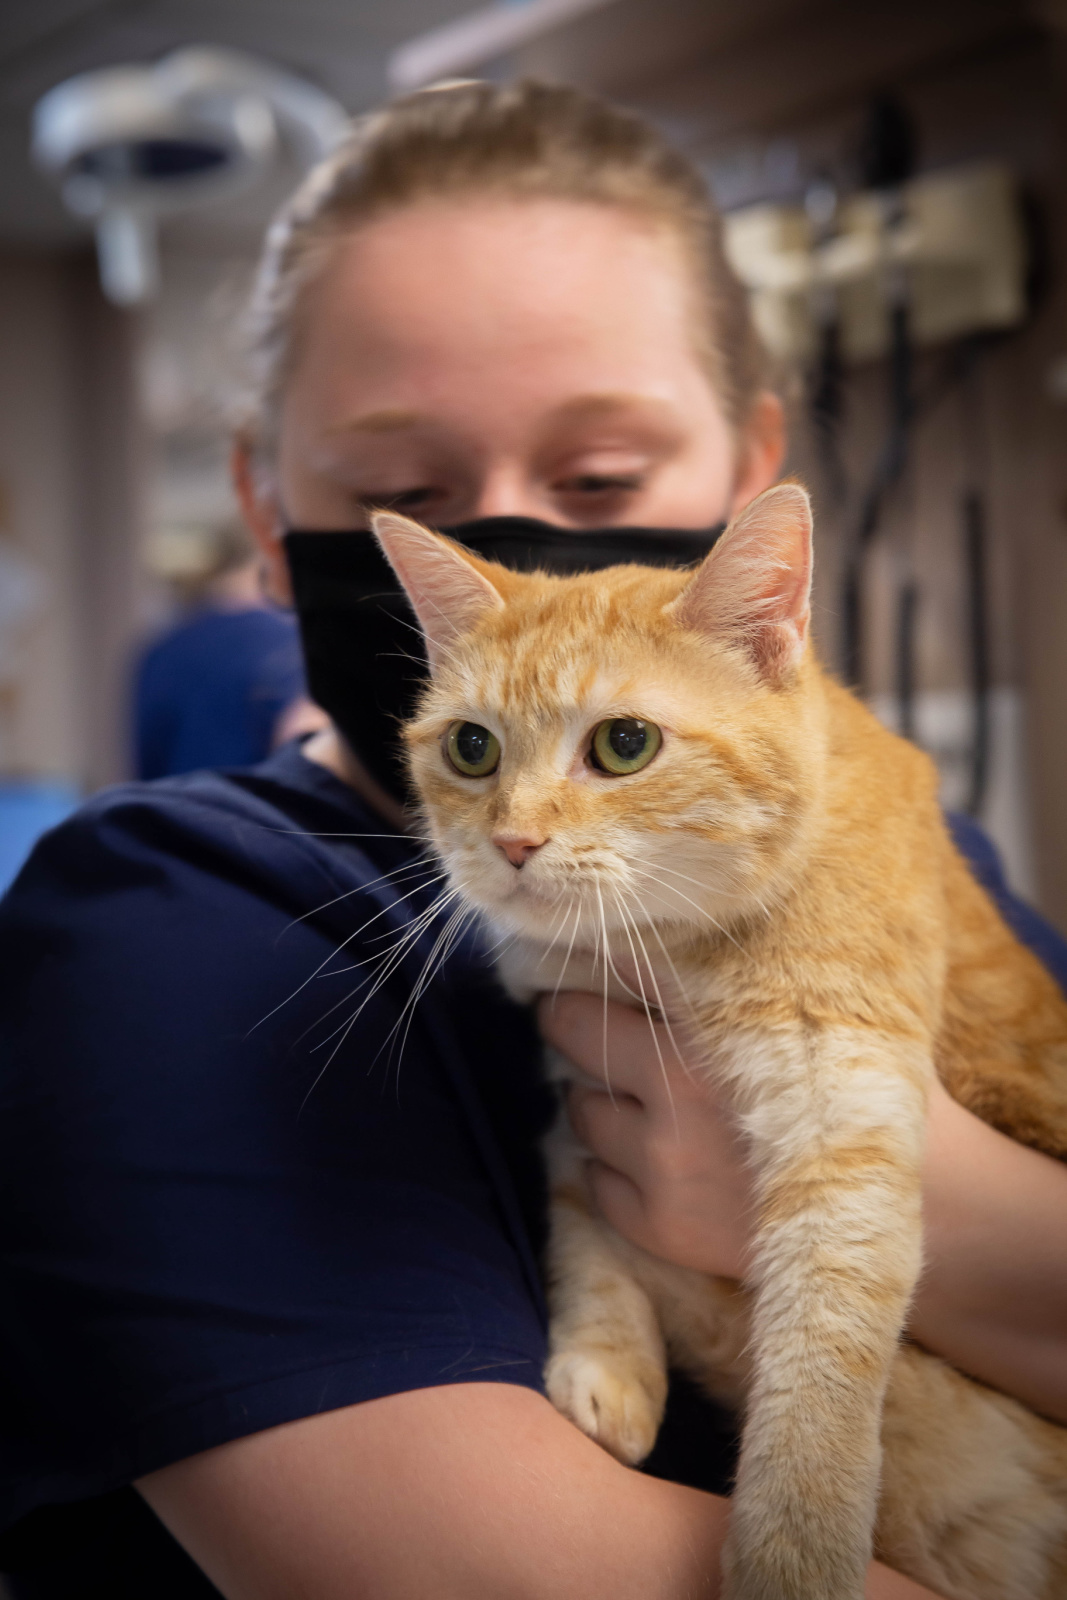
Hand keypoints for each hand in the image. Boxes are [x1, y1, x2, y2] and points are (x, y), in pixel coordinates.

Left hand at [539, 991, 1066, 1422]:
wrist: (928, 1210)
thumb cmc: (865, 1091)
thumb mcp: (812, 1009)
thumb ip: (729, 984)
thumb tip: (649, 944)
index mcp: (713, 1022)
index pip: (609, 964)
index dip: (587, 959)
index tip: (577, 958)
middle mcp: (676, 1088)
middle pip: (570, 1029)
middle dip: (577, 1023)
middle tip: (590, 1021)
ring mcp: (662, 1163)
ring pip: (580, 1108)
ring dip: (602, 1101)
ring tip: (648, 1102)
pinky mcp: (659, 1226)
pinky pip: (595, 1181)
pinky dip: (615, 1169)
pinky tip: (661, 1161)